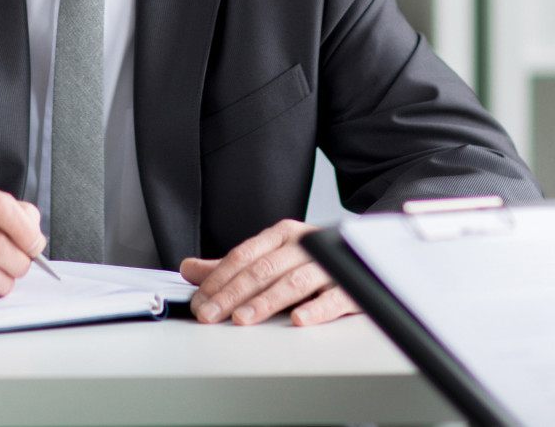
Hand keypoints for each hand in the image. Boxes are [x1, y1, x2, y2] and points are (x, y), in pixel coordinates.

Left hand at [179, 219, 359, 326]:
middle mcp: (303, 245)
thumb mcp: (270, 257)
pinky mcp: (351, 285)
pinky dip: (317, 308)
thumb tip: (190, 269)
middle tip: (211, 314)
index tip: (199, 302)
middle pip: (262, 269)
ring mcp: (328, 264)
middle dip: (232, 294)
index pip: (243, 256)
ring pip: (292, 281)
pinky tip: (300, 320)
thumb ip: (231, 267)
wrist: (364, 255)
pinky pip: (334, 297)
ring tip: (244, 319)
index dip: (218, 279)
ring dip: (266, 302)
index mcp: (282, 235)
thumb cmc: (312, 259)